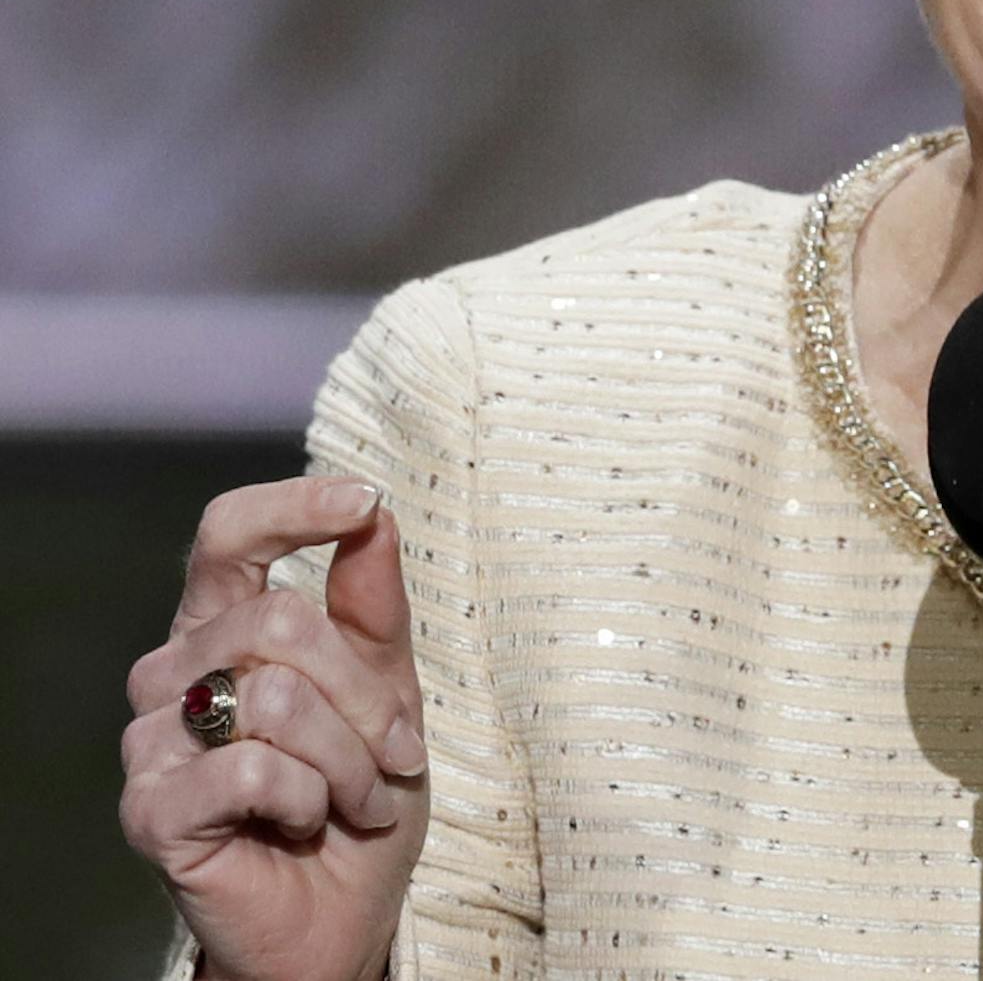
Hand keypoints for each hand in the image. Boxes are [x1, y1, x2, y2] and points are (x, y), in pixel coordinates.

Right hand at [121, 477, 429, 980]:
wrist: (342, 913)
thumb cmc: (360, 794)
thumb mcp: (389, 688)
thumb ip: (374, 605)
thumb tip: (373, 516)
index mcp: (223, 626)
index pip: (228, 535)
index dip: (291, 507)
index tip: (361, 501)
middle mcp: (174, 671)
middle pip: (280, 620)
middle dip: (366, 693)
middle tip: (399, 750)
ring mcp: (154, 742)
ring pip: (277, 696)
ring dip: (350, 756)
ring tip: (360, 797)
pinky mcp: (152, 810)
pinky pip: (255, 767)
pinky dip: (311, 796)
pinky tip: (308, 822)